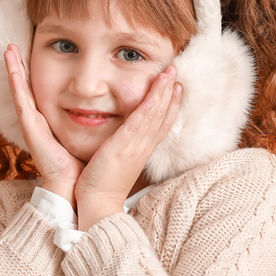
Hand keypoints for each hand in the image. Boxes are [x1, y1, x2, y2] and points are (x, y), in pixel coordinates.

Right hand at [4, 43, 82, 204]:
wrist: (76, 189)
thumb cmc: (84, 166)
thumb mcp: (90, 136)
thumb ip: (96, 123)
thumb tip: (112, 109)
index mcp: (53, 122)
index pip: (46, 91)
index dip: (37, 74)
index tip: (37, 53)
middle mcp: (41, 121)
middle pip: (29, 88)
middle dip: (20, 66)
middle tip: (13, 45)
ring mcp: (34, 125)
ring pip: (21, 91)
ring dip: (13, 69)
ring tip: (8, 49)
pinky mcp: (32, 130)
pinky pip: (23, 103)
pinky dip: (16, 84)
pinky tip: (12, 69)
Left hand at [74, 65, 182, 229]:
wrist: (99, 204)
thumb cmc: (103, 185)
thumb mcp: (117, 161)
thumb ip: (122, 147)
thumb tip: (122, 138)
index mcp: (143, 149)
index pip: (162, 123)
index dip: (171, 105)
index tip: (177, 88)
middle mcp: (143, 146)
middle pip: (162, 115)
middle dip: (170, 92)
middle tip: (176, 71)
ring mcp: (135, 146)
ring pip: (154, 115)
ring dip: (163, 92)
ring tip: (169, 74)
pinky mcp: (122, 147)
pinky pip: (138, 124)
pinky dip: (148, 108)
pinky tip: (154, 94)